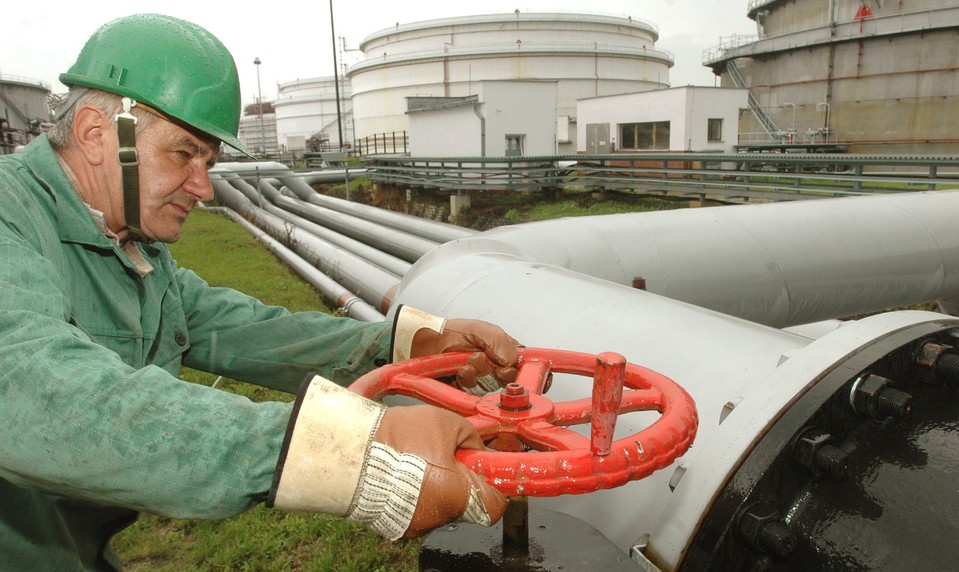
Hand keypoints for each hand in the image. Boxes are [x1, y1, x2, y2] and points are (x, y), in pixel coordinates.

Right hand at [374, 404, 507, 537]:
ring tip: (417, 460)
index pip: (496, 505)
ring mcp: (416, 525)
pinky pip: (417, 508)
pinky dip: (415, 493)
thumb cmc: (400, 438)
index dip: (495, 484)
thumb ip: (472, 437)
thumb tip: (477, 447)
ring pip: (440, 505)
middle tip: (446, 454)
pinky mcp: (396, 525)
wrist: (353, 452)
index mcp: (459, 496)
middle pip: (465, 502)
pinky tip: (402, 472)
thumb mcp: (447, 423)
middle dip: (461, 479)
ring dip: (437, 485)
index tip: (489, 469)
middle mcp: (440, 518)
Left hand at [392, 305, 522, 394]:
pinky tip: (459, 371)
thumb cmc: (452, 332)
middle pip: (510, 379)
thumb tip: (514, 362)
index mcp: (504, 350)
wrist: (425, 341)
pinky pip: (474, 394)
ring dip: (478, 373)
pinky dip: (466, 380)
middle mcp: (496, 367)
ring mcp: (481, 381)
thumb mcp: (481, 330)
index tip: (523, 371)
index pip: (525, 365)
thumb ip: (501, 343)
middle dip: (497, 370)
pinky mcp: (467, 392)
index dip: (528, 372)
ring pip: (491, 386)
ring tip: (466, 361)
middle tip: (484, 358)